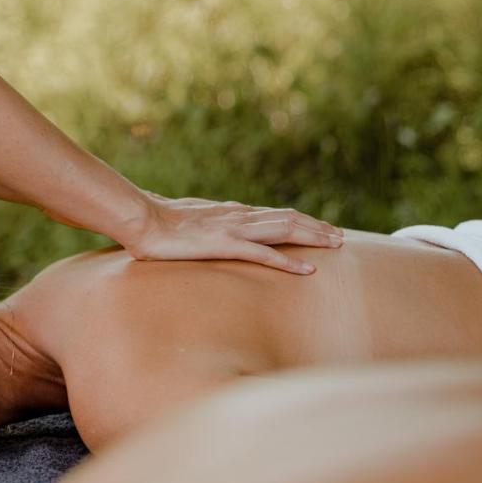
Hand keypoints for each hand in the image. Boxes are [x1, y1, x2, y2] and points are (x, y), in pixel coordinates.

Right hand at [118, 192, 344, 274]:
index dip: (301, 220)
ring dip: (313, 237)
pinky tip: (308, 270)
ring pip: (284, 231)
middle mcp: (238, 217)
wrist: (140, 219)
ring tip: (336, 245)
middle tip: (341, 237)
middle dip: (316, 227)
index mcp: (230, 213)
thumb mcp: (189, 222)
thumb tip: (212, 230)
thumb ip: (207, 224)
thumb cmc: (157, 223)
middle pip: (287, 219)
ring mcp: (233, 230)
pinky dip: (288, 262)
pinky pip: (264, 254)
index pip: (274, 215)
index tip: (321, 227)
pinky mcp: (224, 244)